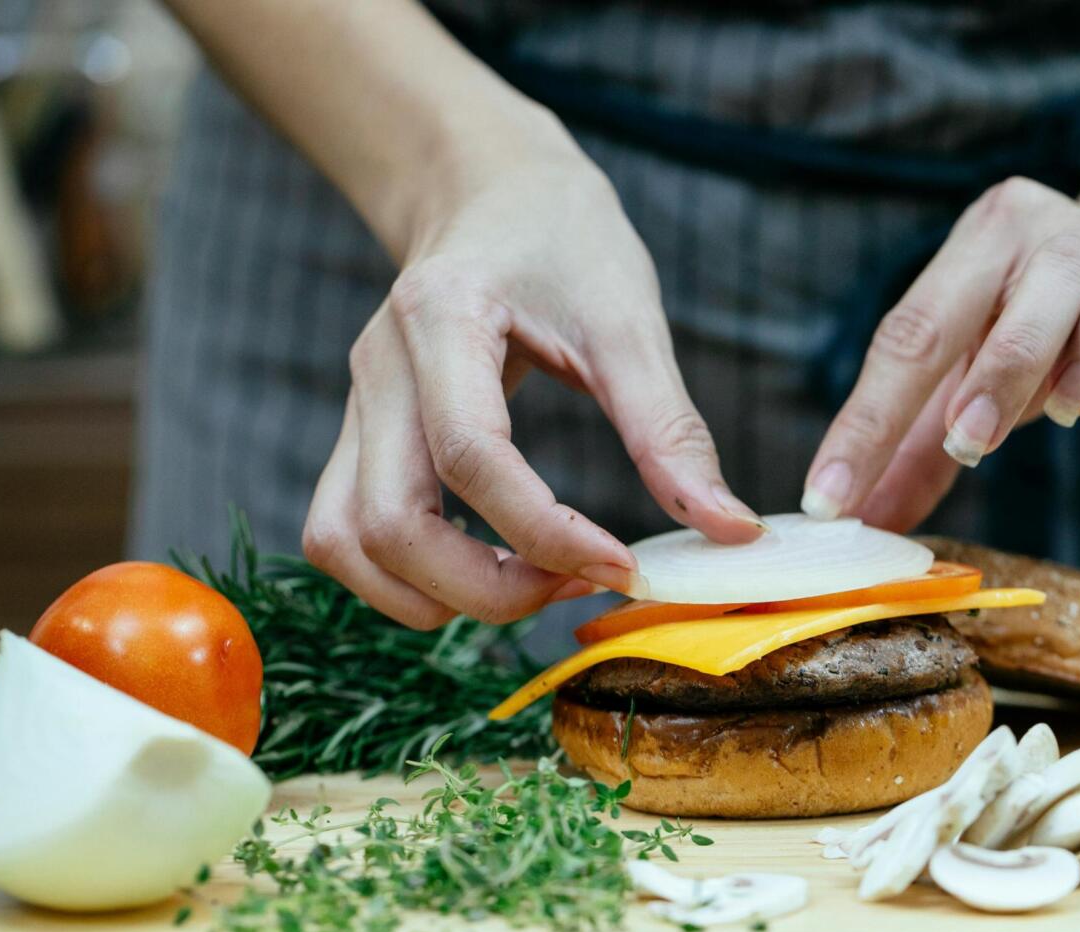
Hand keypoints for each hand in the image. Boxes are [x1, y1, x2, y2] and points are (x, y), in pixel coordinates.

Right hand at [303, 122, 763, 628]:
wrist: (490, 186)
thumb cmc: (561, 236)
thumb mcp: (628, 318)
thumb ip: (670, 431)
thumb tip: (733, 531)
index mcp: (441, 319)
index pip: (470, 457)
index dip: (546, 531)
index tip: (622, 566)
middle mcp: (378, 370)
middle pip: (388, 524)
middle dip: (485, 589)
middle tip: (577, 585)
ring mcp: (357, 407)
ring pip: (346, 544)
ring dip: (434, 596)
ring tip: (532, 585)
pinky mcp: (361, 436)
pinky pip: (348, 533)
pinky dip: (408, 577)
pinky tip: (489, 568)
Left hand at [802, 177, 1079, 531]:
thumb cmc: (1037, 326)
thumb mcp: (964, 372)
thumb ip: (913, 444)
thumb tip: (859, 523)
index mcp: (987, 239)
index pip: (915, 329)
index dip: (870, 419)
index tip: (833, 499)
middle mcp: (1067, 231)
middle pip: (1034, 291)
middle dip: (997, 374)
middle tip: (967, 444)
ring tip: (1068, 415)